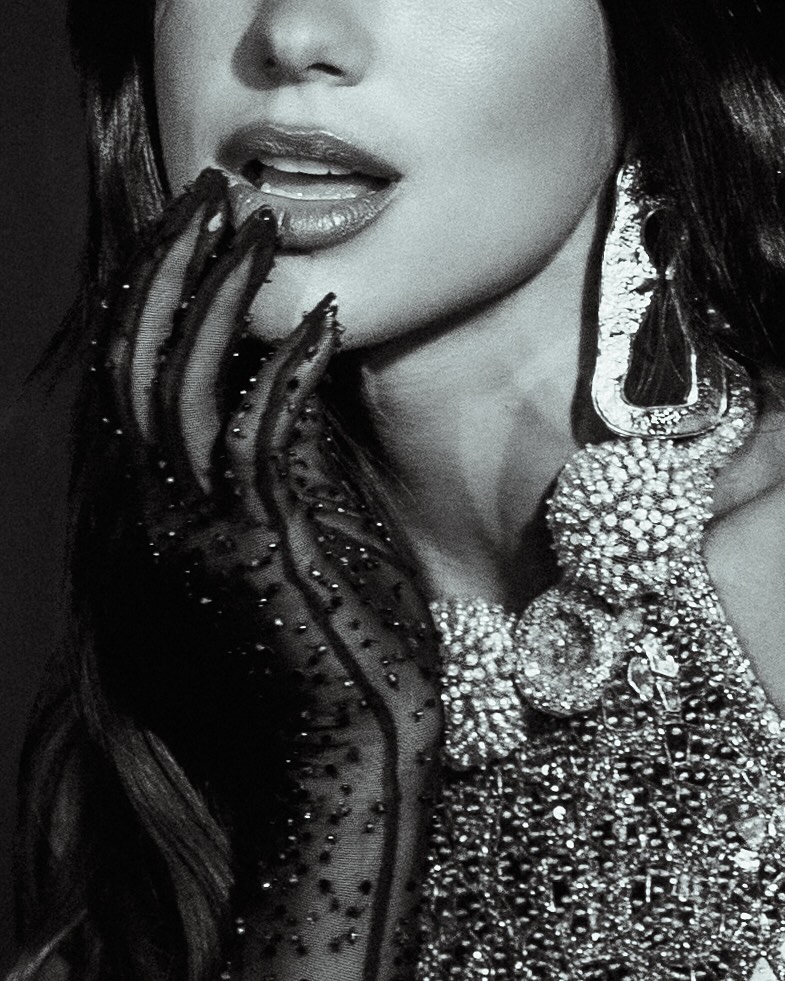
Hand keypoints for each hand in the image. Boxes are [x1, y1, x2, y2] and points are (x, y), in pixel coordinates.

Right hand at [101, 168, 442, 978]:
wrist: (352, 753)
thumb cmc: (340, 649)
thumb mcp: (304, 538)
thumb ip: (284, 460)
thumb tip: (289, 378)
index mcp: (169, 510)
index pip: (137, 381)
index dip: (155, 297)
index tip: (190, 232)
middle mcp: (166, 514)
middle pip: (140, 362)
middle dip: (171, 268)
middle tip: (209, 192)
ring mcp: (206, 531)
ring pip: (183, 383)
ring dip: (220, 295)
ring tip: (254, 221)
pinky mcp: (262, 548)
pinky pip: (261, 435)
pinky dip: (290, 368)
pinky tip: (328, 318)